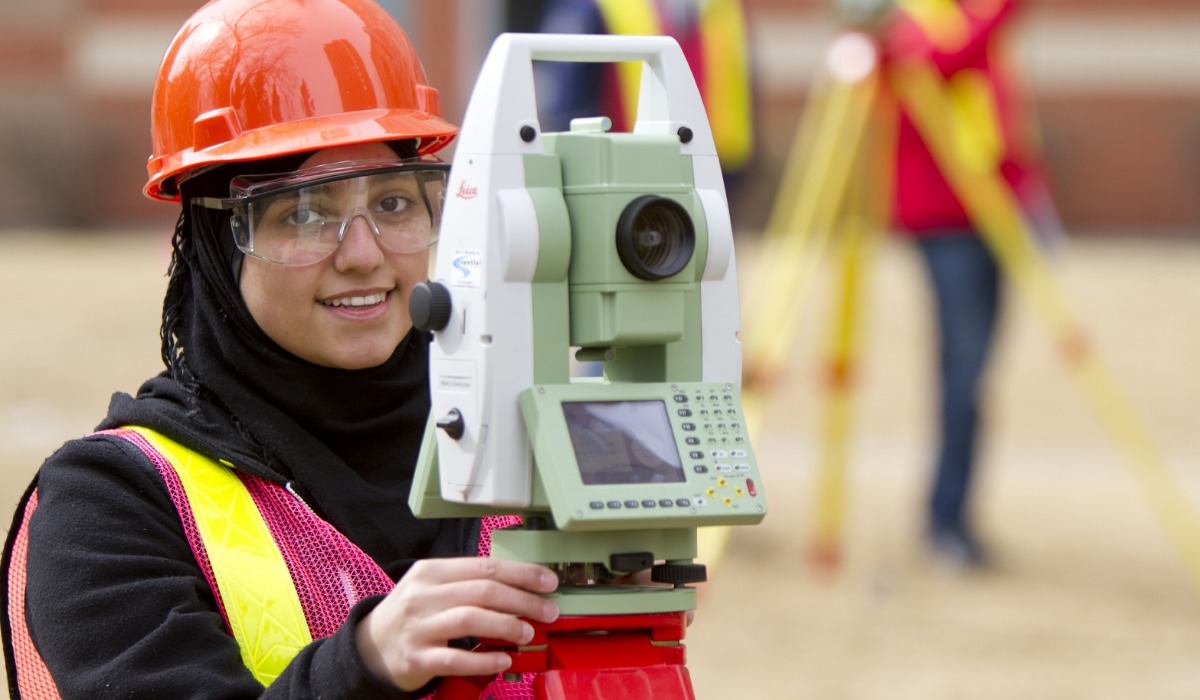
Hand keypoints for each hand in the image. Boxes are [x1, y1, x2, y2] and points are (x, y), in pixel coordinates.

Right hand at [355, 557, 559, 690]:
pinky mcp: (417, 658)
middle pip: (483, 591)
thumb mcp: (433, 588)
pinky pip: (456, 658)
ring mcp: (418, 627)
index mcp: (431, 572)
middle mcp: (423, 596)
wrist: (371, 647)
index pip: (485, 566)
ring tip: (528, 633)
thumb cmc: (413, 614)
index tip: (548, 581)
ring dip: (507, 626)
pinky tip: (503, 659)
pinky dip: (485, 659)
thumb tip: (521, 587)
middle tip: (548, 611)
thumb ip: (469, 583)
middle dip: (523, 600)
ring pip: (471, 619)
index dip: (522, 573)